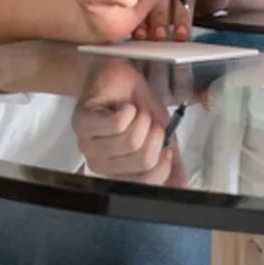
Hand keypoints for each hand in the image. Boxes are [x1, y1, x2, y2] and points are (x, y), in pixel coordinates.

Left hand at [72, 58, 188, 186]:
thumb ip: (170, 162)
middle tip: (147, 121)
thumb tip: (182, 186)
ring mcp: (87, 144)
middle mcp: (99, 163)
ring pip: (129, 140)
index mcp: (118, 172)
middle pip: (141, 158)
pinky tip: (122, 106)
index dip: (162, 163)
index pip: (145, 182)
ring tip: (134, 111)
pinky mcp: (81, 123)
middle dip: (154, 133)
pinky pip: (116, 123)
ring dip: (141, 118)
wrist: (117, 78)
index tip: (165, 147)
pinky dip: (128, 110)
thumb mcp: (160, 136)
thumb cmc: (136, 106)